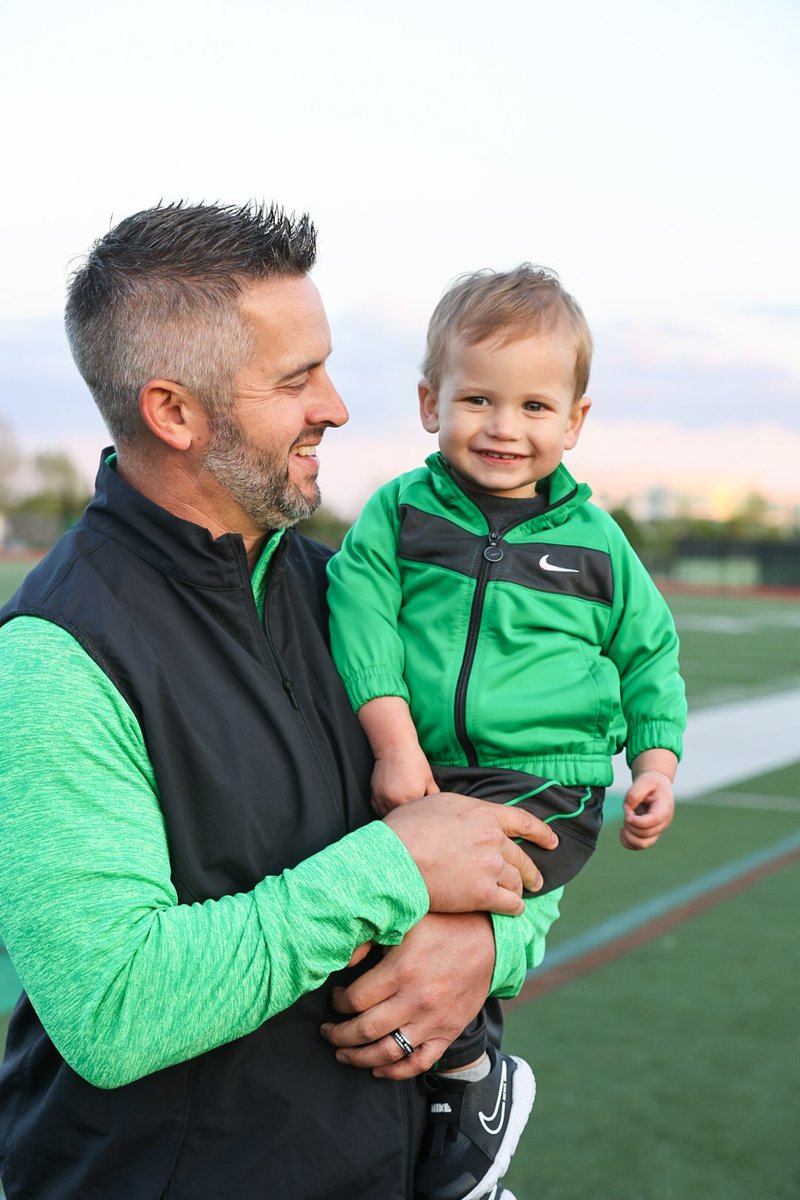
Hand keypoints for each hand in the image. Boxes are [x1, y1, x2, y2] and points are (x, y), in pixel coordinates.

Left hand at [320, 912, 494, 1077]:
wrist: (489, 941)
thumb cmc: (443, 926)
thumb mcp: (406, 921)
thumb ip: (372, 938)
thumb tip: (343, 960)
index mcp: (401, 970)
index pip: (355, 1000)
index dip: (337, 1003)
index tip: (335, 997)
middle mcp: (416, 1000)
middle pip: (365, 1030)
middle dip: (339, 1036)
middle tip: (327, 1033)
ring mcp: (433, 1020)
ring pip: (388, 1052)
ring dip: (359, 1058)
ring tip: (343, 1053)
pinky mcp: (447, 1032)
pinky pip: (418, 1063)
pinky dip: (395, 1071)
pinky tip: (378, 1068)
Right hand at [370, 745, 438, 815]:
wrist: (394, 748)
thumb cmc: (414, 761)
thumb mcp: (429, 779)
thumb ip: (434, 796)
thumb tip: (438, 809)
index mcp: (413, 798)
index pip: (419, 816)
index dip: (422, 814)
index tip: (423, 810)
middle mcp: (396, 801)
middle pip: (405, 819)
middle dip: (410, 816)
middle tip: (413, 807)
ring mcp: (384, 800)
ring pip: (392, 817)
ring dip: (397, 815)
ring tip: (402, 804)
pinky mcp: (375, 798)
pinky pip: (381, 812)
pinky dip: (387, 810)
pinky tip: (393, 801)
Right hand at [383, 792, 557, 914]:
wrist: (398, 858)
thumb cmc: (406, 829)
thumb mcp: (436, 804)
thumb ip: (459, 811)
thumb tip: (463, 817)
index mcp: (484, 814)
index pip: (522, 821)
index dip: (541, 831)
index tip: (552, 841)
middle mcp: (493, 839)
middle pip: (521, 856)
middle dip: (532, 870)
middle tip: (536, 879)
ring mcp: (491, 867)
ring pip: (517, 881)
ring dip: (520, 890)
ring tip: (520, 896)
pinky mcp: (484, 894)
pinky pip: (510, 904)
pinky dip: (514, 908)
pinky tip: (512, 910)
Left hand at [621, 770, 674, 849]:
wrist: (656, 786)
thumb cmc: (651, 782)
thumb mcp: (644, 781)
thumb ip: (635, 793)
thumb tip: (628, 809)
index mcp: (664, 809)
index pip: (653, 821)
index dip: (637, 820)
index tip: (627, 811)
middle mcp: (663, 823)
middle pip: (646, 834)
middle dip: (630, 825)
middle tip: (626, 812)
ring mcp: (656, 831)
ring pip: (643, 844)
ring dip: (629, 836)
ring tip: (624, 822)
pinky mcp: (649, 834)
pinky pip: (637, 846)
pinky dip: (627, 841)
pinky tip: (622, 830)